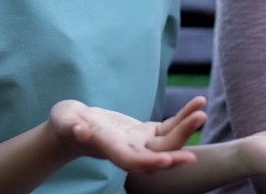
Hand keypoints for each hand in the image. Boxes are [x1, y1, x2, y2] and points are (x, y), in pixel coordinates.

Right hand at [47, 96, 207, 172]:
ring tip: (202, 110)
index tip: (168, 160)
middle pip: (158, 152)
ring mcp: (140, 143)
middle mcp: (129, 150)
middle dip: (179, 142)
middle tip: (199, 123)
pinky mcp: (146, 133)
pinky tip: (197, 104)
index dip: (150, 162)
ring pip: (168, 141)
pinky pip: (169, 127)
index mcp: (110, 148)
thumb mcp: (64, 120)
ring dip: (186, 128)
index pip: (132, 161)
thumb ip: (70, 126)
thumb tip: (79, 130)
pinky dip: (183, 117)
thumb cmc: (65, 123)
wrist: (73, 127)